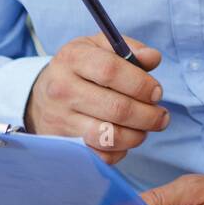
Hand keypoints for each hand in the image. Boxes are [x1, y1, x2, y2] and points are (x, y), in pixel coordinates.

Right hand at [25, 33, 168, 163]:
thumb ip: (129, 48)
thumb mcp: (99, 47)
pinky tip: (125, 140)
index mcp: (73, 58)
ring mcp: (60, 119)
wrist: (42, 95)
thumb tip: (153, 58)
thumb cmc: (80, 68)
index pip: (111, 71)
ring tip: (145, 129)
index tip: (157, 92)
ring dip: (136, 136)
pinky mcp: (62, 143)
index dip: (141, 84)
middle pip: (116, 108)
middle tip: (161, 116)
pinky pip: (99, 156)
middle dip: (148, 115)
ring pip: (109, 136)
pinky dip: (120, 152)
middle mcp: (62, 89)